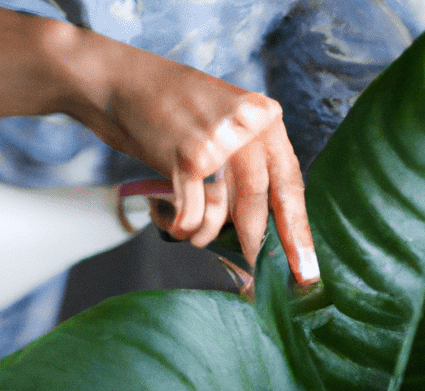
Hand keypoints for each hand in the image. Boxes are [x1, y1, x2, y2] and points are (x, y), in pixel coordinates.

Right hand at [63, 42, 319, 285]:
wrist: (117, 79)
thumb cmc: (170, 108)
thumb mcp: (224, 125)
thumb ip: (246, 166)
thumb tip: (262, 232)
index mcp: (264, 118)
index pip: (290, 184)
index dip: (298, 234)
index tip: (307, 274)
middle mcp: (247, 127)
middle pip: (260, 204)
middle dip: (255, 247)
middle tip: (256, 278)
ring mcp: (218, 141)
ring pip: (224, 213)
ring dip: (205, 234)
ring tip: (192, 231)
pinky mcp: (187, 156)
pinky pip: (194, 216)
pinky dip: (182, 228)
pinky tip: (171, 221)